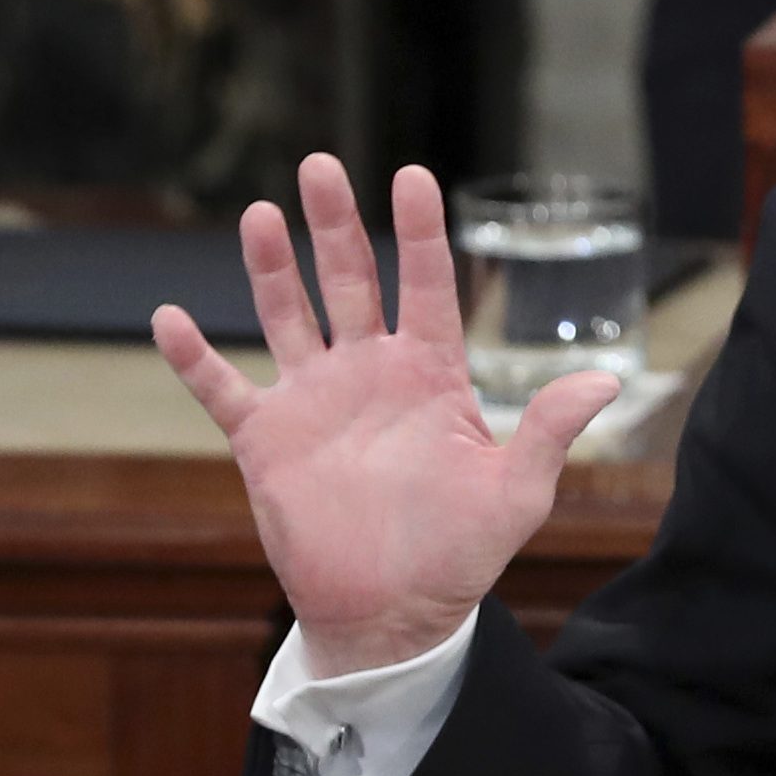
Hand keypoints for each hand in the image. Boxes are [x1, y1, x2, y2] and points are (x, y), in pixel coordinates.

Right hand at [152, 156, 621, 676]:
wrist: (396, 611)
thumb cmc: (463, 551)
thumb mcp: (519, 491)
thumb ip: (548, 428)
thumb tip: (606, 378)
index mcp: (433, 374)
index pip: (426, 285)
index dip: (419, 231)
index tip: (412, 173)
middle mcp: (371, 373)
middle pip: (352, 281)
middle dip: (336, 225)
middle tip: (321, 164)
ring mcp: (315, 401)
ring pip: (288, 316)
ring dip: (272, 268)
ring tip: (261, 212)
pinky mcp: (265, 441)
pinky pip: (222, 390)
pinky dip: (194, 358)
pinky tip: (169, 317)